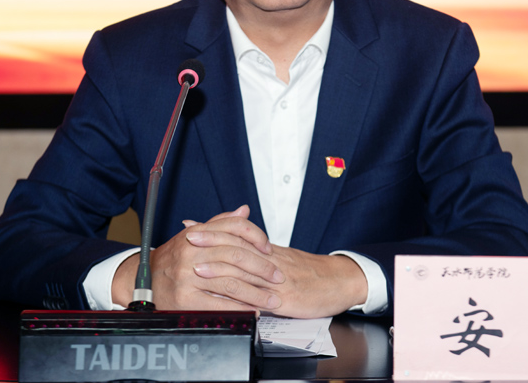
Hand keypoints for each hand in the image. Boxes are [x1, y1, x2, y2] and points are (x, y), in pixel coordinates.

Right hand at [111, 205, 285, 310]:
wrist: (143, 280)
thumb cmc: (173, 258)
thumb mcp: (194, 236)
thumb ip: (221, 223)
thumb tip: (244, 210)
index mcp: (197, 233)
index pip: (234, 227)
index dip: (257, 237)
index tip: (270, 249)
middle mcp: (192, 251)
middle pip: (237, 255)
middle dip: (263, 268)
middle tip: (278, 277)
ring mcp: (188, 276)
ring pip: (231, 282)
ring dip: (256, 293)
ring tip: (272, 300)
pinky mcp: (185, 298)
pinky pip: (219, 303)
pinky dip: (240, 308)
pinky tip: (252, 311)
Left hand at [187, 237, 368, 318]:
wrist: (339, 281)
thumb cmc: (309, 272)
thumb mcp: (281, 257)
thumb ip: (254, 251)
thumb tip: (229, 243)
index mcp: (268, 250)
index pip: (237, 235)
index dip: (214, 231)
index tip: (191, 227)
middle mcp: (271, 261)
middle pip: (238, 248)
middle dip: (211, 243)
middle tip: (188, 240)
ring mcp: (278, 280)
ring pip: (246, 272)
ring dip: (221, 269)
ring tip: (199, 268)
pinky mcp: (286, 300)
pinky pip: (261, 299)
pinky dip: (241, 299)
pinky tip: (227, 301)